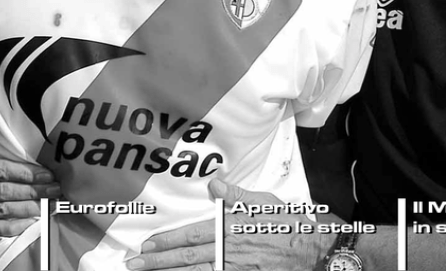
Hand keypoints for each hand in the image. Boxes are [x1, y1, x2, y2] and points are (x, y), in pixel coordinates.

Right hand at [0, 159, 61, 236]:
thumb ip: (3, 160)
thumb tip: (30, 161)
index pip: (6, 171)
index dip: (29, 173)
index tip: (49, 175)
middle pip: (10, 191)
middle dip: (37, 190)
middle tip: (57, 190)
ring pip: (7, 209)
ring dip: (32, 207)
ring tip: (52, 204)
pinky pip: (0, 228)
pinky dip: (17, 225)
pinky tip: (33, 221)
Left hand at [126, 179, 330, 270]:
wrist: (311, 252)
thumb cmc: (287, 225)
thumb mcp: (263, 202)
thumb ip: (236, 195)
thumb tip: (214, 184)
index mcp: (230, 229)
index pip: (191, 235)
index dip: (167, 241)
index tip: (146, 244)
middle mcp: (228, 252)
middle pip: (186, 259)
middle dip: (157, 262)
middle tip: (134, 265)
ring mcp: (233, 270)